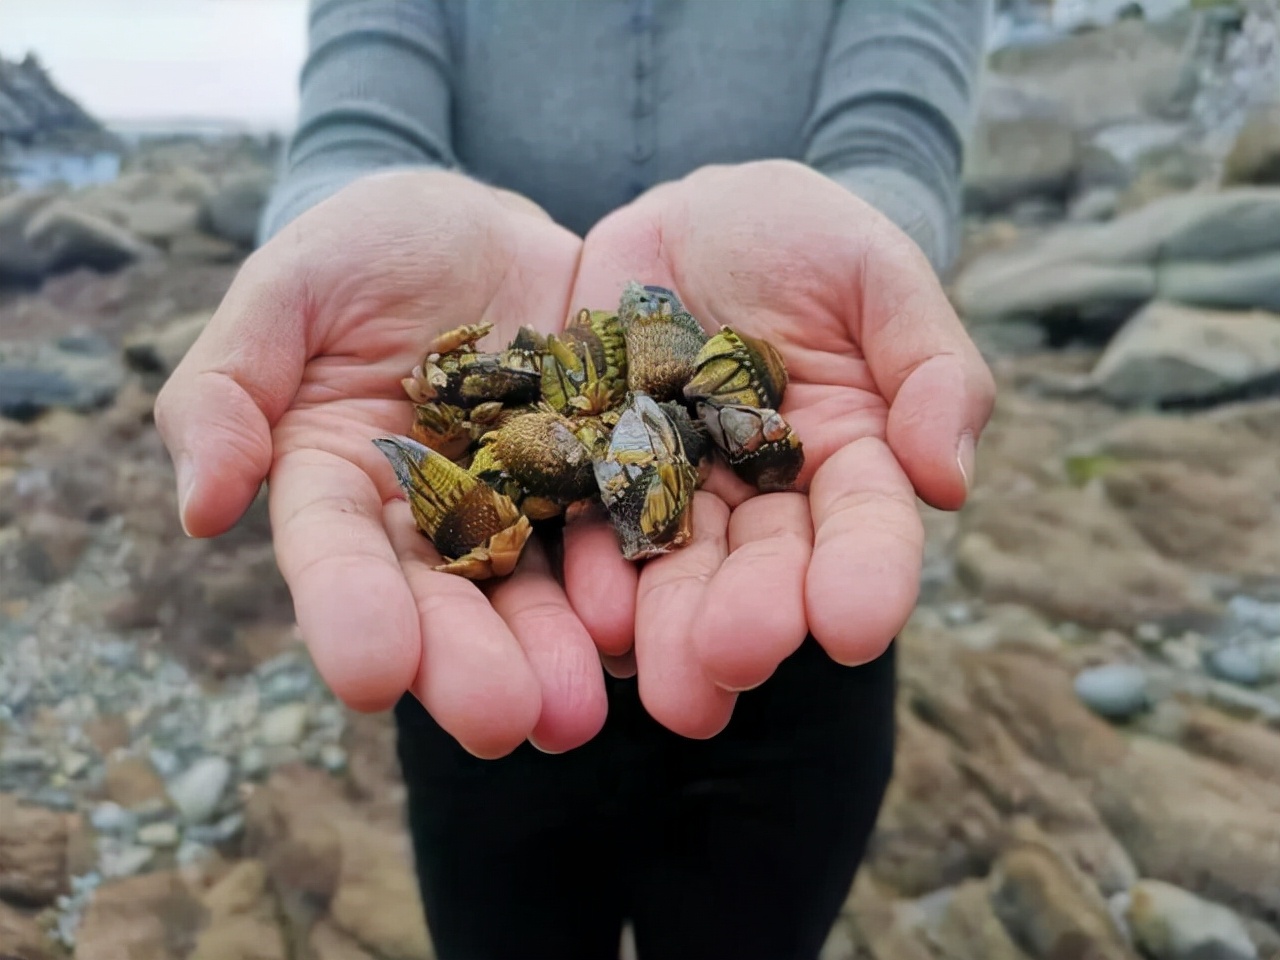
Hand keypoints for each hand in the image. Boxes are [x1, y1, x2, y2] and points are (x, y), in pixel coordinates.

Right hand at [155, 169, 610, 757]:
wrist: (483, 226)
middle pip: (444, 597)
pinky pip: (616, 528)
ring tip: (578, 712)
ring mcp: (522, 502)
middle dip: (469, 663)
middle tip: (505, 724)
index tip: (368, 673)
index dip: (350, 612)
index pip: (336, 554)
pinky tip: (649, 630)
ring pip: (534, 587)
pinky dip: (630, 580)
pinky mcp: (598, 475)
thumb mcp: (289, 288)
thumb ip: (229, 385)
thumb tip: (200, 510)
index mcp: (338, 478)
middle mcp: (429, 514)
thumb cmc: (367, 245)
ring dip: (556, 653)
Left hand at [561, 160, 995, 737]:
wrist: (690, 218)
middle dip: (752, 618)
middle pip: (764, 567)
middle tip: (731, 664)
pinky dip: (591, 571)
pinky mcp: (599, 470)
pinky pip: (591, 523)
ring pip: (677, 568)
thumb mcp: (874, 270)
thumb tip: (947, 481)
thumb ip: (928, 363)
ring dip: (671, 629)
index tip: (853, 627)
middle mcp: (763, 493)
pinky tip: (590, 618)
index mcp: (847, 456)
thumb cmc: (802, 236)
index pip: (865, 527)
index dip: (864, 576)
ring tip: (667, 683)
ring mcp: (677, 488)